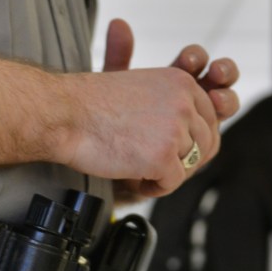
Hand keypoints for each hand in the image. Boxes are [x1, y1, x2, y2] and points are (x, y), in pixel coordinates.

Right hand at [93, 19, 239, 200]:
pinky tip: (134, 178)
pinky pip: (174, 183)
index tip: (162, 147)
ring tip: (137, 168)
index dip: (188, 141)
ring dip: (165, 173)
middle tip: (151, 163)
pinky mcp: (164, 156)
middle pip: (203, 145)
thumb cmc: (91, 105)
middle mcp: (185, 102)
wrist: (63, 114)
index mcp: (182, 82)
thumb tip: (194, 138)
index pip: (208, 120)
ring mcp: (176, 130)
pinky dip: (154, 188)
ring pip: (189, 165)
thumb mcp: (140, 88)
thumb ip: (172, 105)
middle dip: (179, 160)